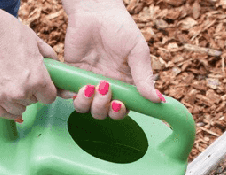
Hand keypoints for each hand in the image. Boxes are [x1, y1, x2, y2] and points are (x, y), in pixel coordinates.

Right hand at [0, 8, 58, 118]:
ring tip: (13, 86)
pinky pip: (1, 113)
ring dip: (18, 100)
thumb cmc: (5, 30)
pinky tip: (8, 104)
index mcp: (37, 78)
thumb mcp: (34, 39)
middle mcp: (21, 91)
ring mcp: (3, 96)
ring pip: (18, 108)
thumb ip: (49, 56)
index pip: (49, 97)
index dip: (47, 90)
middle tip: (23, 77)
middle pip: (34, 101)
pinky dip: (6, 111)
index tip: (43, 86)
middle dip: (32, 91)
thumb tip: (56, 66)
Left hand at [62, 0, 164, 119]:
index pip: (124, 108)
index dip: (121, 112)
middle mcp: (107, 87)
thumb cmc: (120, 28)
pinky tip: (77, 87)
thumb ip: (144, 76)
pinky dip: (70, 96)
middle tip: (104, 88)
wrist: (95, 10)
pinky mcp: (72, 75)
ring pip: (85, 108)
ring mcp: (88, 82)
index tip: (120, 104)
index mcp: (125, 84)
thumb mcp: (137, 51)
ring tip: (90, 86)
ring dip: (88, 104)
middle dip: (103, 108)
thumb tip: (158, 100)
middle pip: (103, 113)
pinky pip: (68, 94)